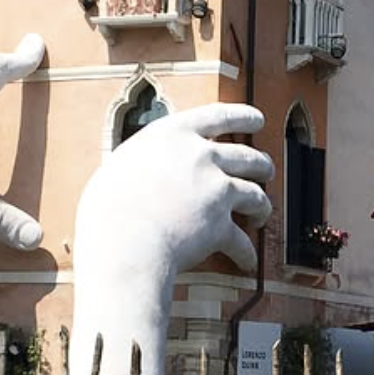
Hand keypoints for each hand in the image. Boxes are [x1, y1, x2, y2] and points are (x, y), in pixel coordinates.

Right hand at [74, 103, 272, 282]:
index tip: (258, 119)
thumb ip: (146, 160)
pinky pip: (242, 241)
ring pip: (256, 194)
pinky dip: (246, 252)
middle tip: (265, 170)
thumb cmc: (108, 207)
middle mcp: (201, 156)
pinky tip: (247, 260)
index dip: (244, 115)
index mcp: (174, 134)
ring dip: (262, 205)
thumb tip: (149, 169)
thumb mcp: (121, 164)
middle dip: (262, 165)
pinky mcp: (220, 225)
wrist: (121, 240)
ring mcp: (215, 190)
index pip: (219, 114)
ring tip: (260, 214)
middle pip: (247, 155)